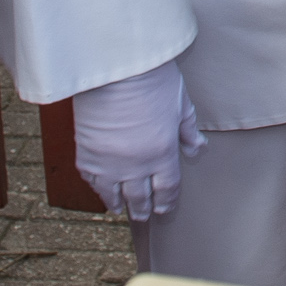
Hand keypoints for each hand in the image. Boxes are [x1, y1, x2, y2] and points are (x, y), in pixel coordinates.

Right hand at [69, 63, 208, 221]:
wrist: (116, 70)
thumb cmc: (153, 81)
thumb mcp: (181, 104)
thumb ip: (188, 130)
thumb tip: (197, 148)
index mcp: (163, 154)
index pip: (167, 188)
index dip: (166, 202)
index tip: (165, 209)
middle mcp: (137, 165)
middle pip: (141, 197)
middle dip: (144, 208)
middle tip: (145, 215)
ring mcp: (110, 163)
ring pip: (115, 195)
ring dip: (120, 205)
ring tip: (121, 210)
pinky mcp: (87, 155)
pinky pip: (92, 181)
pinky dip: (98, 189)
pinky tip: (101, 191)